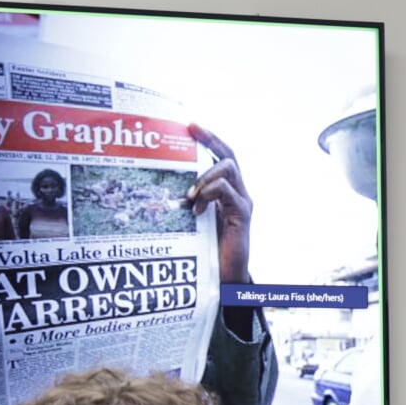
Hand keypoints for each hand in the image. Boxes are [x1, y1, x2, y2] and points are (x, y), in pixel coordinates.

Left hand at [186, 125, 252, 283]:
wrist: (225, 279)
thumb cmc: (208, 252)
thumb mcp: (194, 222)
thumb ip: (188, 204)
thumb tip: (163, 190)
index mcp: (228, 192)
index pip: (222, 157)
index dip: (210, 139)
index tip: (190, 125)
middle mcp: (239, 193)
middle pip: (229, 155)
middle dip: (211, 139)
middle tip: (191, 128)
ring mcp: (243, 202)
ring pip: (229, 168)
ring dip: (205, 175)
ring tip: (189, 193)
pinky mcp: (243, 214)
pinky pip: (227, 191)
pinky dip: (209, 193)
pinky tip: (195, 208)